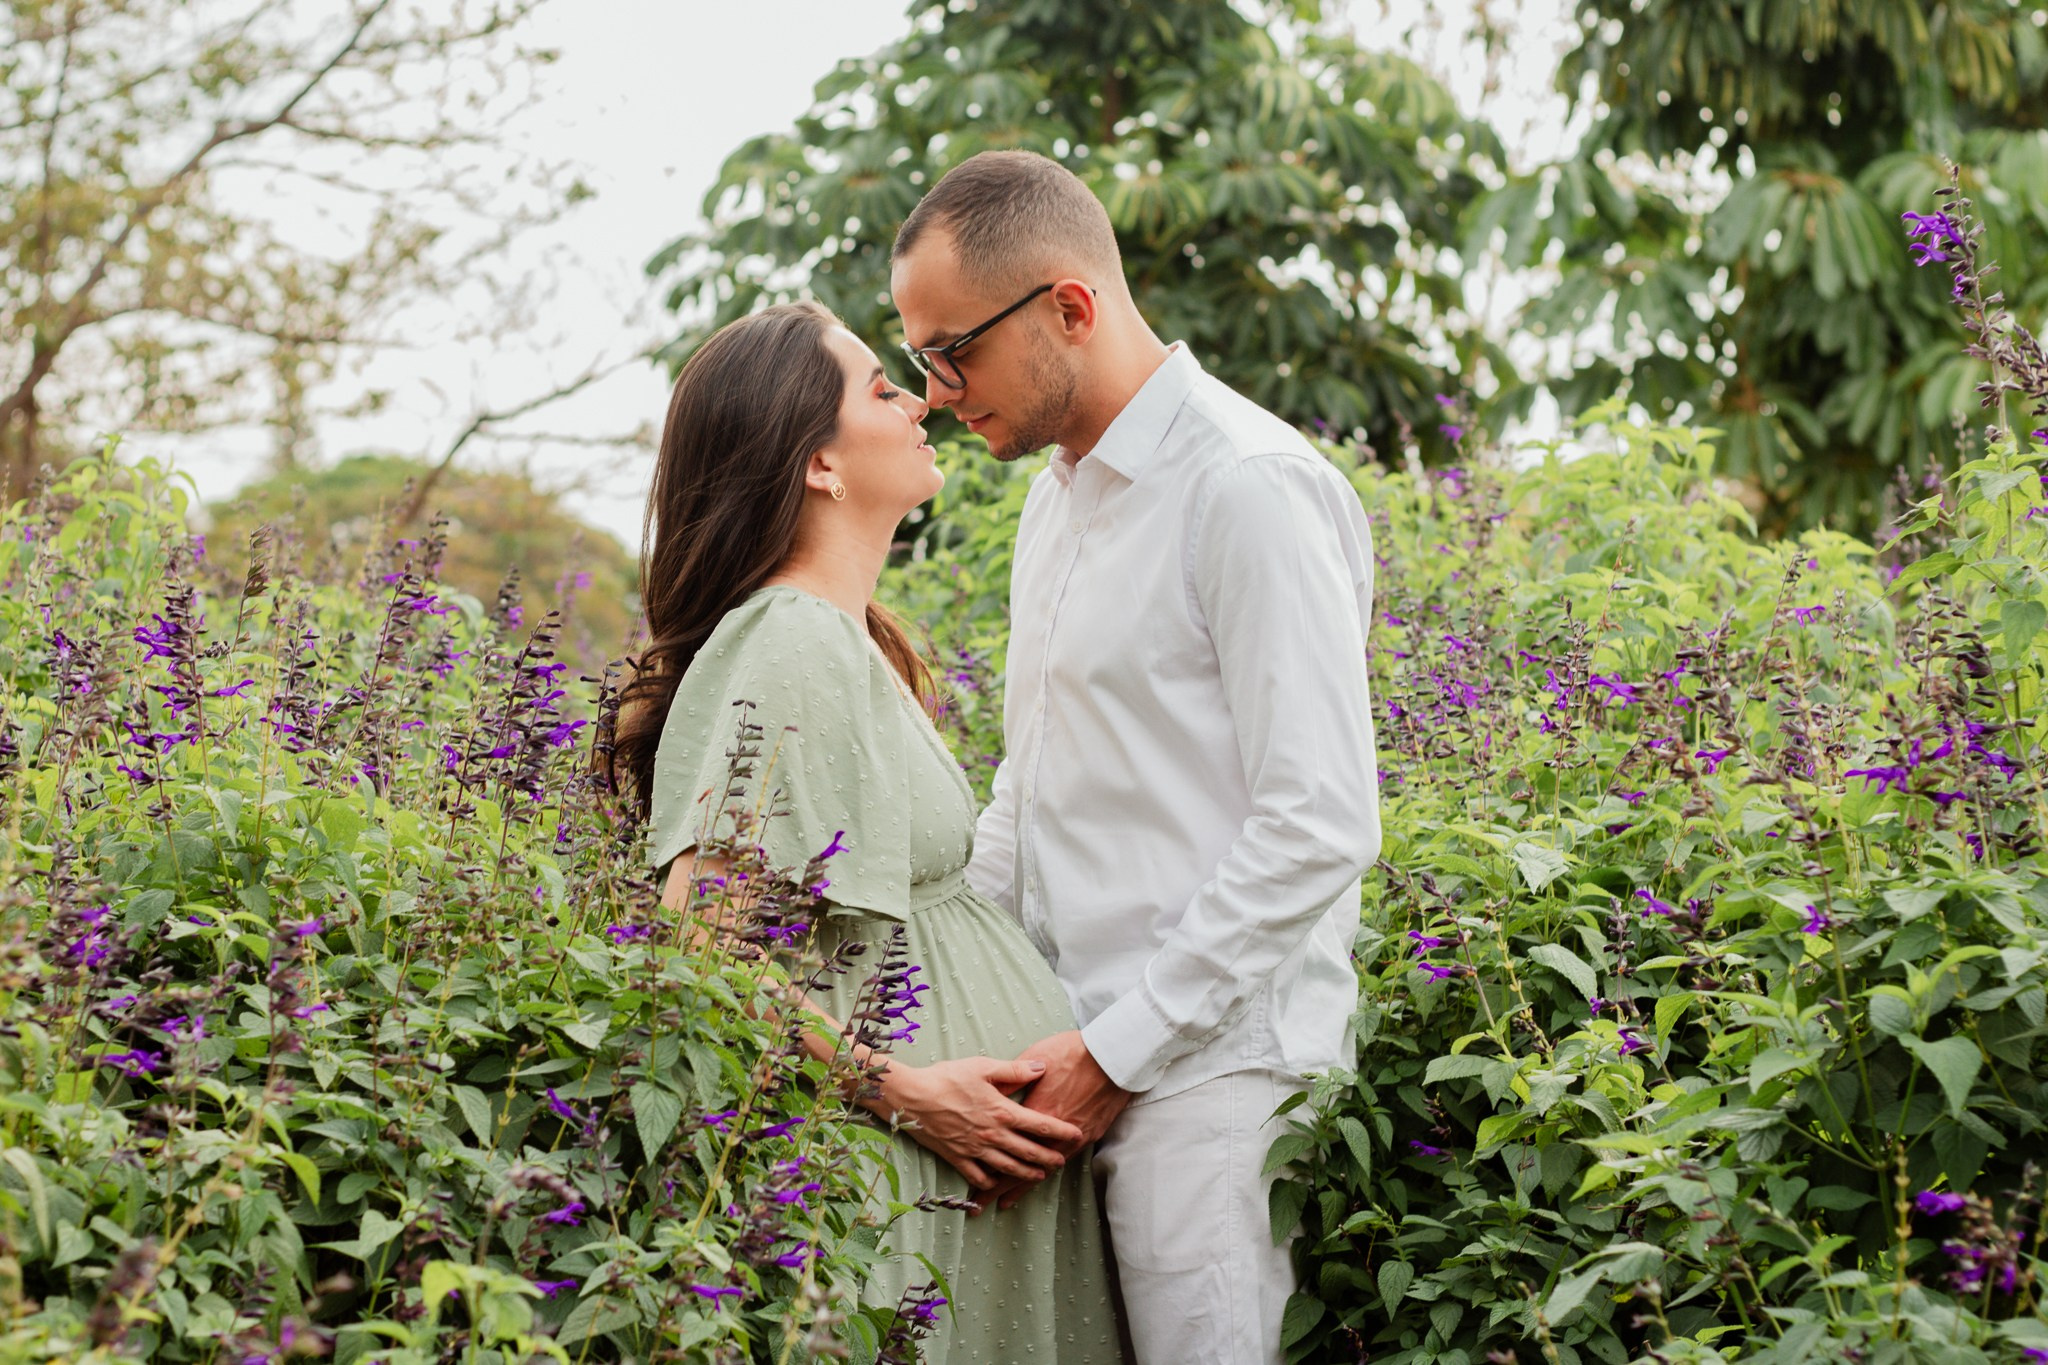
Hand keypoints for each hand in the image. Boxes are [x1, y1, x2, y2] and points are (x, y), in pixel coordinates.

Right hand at [871, 1056, 1084, 1191]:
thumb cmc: (946, 1078)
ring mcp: (975, 1149)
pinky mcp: (957, 1157)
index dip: (1061, 1131)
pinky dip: (989, 1182)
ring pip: (1007, 1167)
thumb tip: (1042, 1067)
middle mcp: (992, 1134)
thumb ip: (1014, 1070)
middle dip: (1048, 1158)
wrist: (911, 1097)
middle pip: (1028, 1151)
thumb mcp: (983, 1067)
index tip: (1077, 1133)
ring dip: (1026, 1173)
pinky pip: (977, 1176)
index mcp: (1001, 1111)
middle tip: (1063, 1162)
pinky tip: (996, 1182)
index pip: (1039, 1124)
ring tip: (1039, 1176)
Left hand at [979, 1030, 1130, 1212]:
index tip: (970, 1177)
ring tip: (1005, 1202)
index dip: (985, 1166)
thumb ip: (1015, 1076)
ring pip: (1041, 1170)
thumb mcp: (1037, 1057)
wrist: (1114, 1057)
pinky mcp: (1089, 1135)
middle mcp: (1050, 1133)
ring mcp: (1072, 1137)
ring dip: (1021, 1187)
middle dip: (997, 1187)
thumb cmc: (1074, 1051)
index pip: (1004, 1146)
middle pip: (1018, 1166)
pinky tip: (1042, 1179)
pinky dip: (1048, 1173)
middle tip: (980, 1204)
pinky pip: (1063, 1161)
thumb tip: (997, 1088)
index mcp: (1034, 1113)